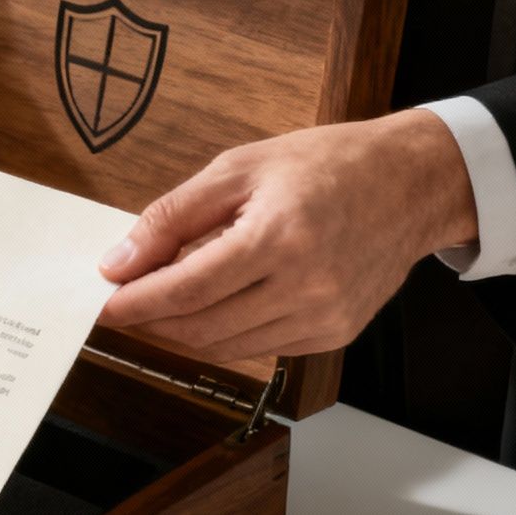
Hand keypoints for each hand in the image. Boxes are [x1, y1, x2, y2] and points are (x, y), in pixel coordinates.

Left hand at [96, 110, 479, 360]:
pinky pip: (259, 348)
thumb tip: (121, 260)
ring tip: (164, 302)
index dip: (135, 302)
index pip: (186, 290)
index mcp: (278, 237)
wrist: (412, 182)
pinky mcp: (335, 334)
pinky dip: (224, 334)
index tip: (102, 301)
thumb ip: (173, 216)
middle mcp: (305, 286)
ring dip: (183, 331)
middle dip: (152, 320)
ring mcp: (324, 317)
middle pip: (200, 328)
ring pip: (225, 347)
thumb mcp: (239, 168)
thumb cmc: (328, 165)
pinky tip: (215, 306)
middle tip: (125, 300)